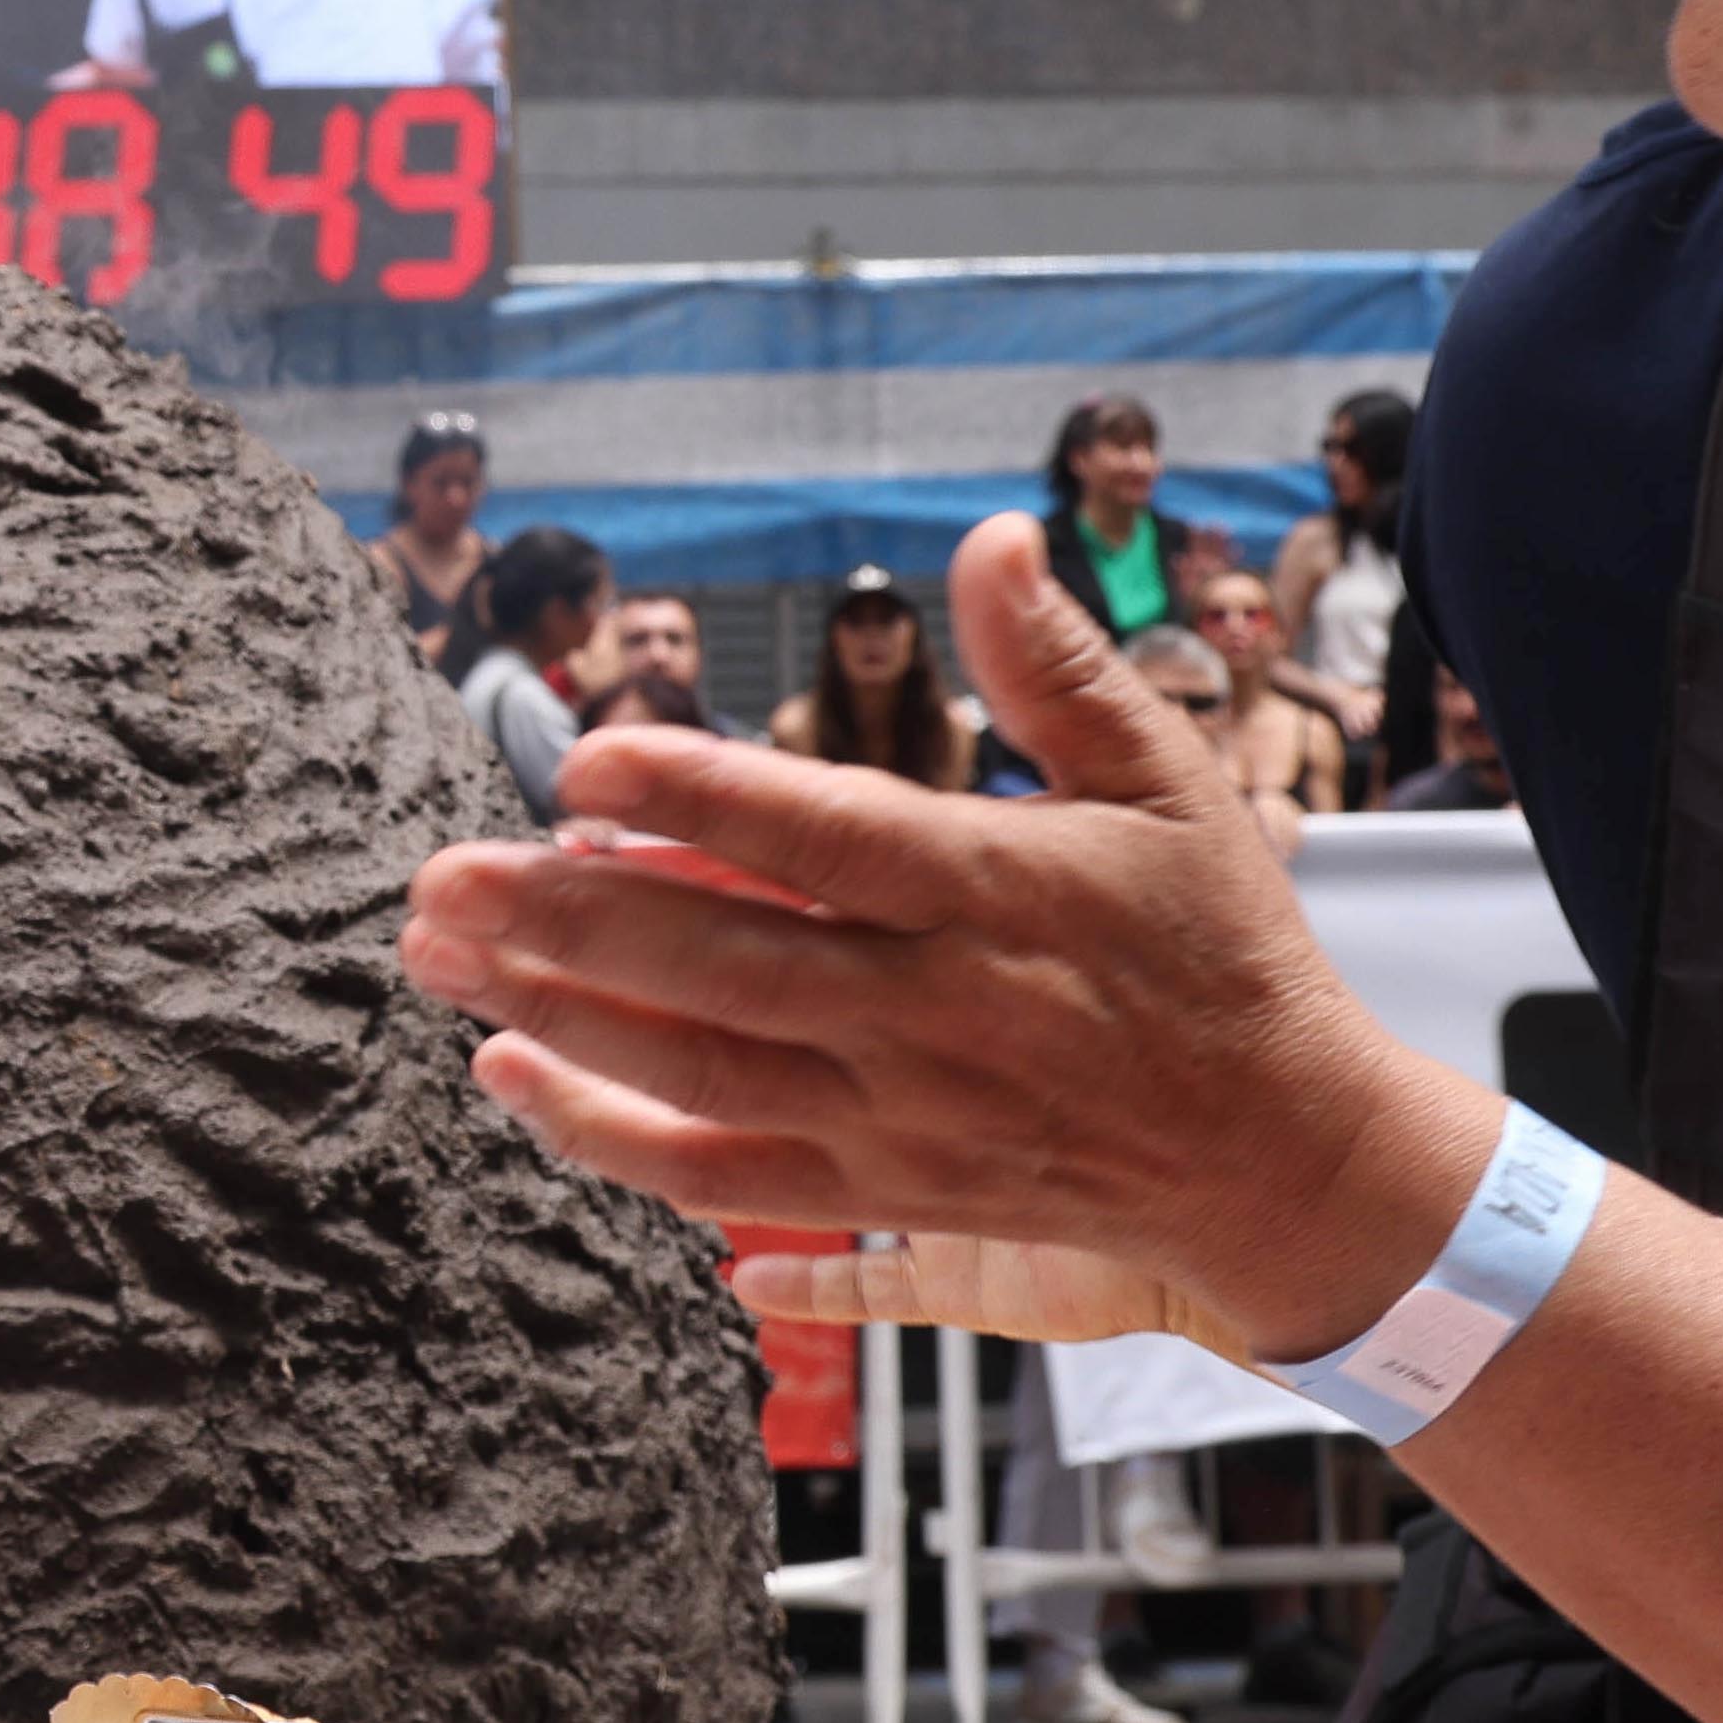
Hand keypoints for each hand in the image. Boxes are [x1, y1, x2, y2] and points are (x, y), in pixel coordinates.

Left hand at [389, 514, 1501, 1359]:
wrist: (1283, 1161)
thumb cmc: (1221, 951)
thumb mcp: (1170, 785)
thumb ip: (1061, 666)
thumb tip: (990, 536)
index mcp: (996, 893)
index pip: (822, 837)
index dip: (698, 798)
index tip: (586, 759)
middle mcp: (933, 1012)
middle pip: (719, 963)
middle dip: (565, 917)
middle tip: (439, 877)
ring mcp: (898, 1114)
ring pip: (694, 1070)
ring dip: (554, 1014)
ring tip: (440, 956)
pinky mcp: (882, 1187)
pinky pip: (722, 1173)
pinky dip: (611, 1137)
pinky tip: (516, 1079)